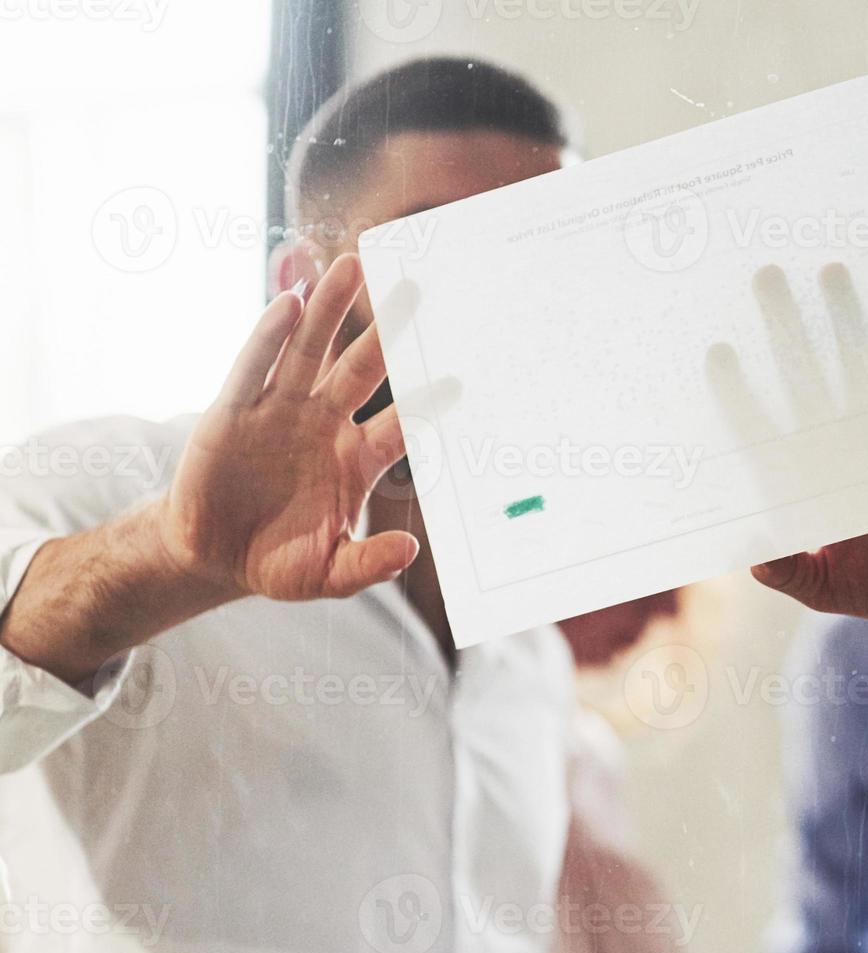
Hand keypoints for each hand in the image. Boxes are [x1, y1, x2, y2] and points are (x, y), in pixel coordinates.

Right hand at [159, 254, 416, 600]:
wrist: (212, 556)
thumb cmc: (278, 561)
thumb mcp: (326, 574)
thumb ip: (366, 564)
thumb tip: (409, 551)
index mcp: (356, 460)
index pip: (400, 424)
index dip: (426, 403)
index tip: (458, 378)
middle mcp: (323, 425)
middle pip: (359, 368)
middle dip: (385, 330)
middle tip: (415, 286)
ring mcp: (279, 412)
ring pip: (308, 352)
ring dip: (329, 309)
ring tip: (350, 265)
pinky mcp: (232, 412)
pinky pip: (254, 368)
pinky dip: (269, 335)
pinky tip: (289, 303)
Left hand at [715, 263, 867, 623]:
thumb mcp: (832, 590)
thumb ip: (794, 574)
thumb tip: (756, 555)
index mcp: (811, 479)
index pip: (766, 430)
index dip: (740, 395)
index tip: (717, 353)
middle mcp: (845, 446)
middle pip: (807, 377)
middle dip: (786, 329)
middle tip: (766, 276)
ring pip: (865, 368)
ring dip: (850, 322)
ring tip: (834, 274)